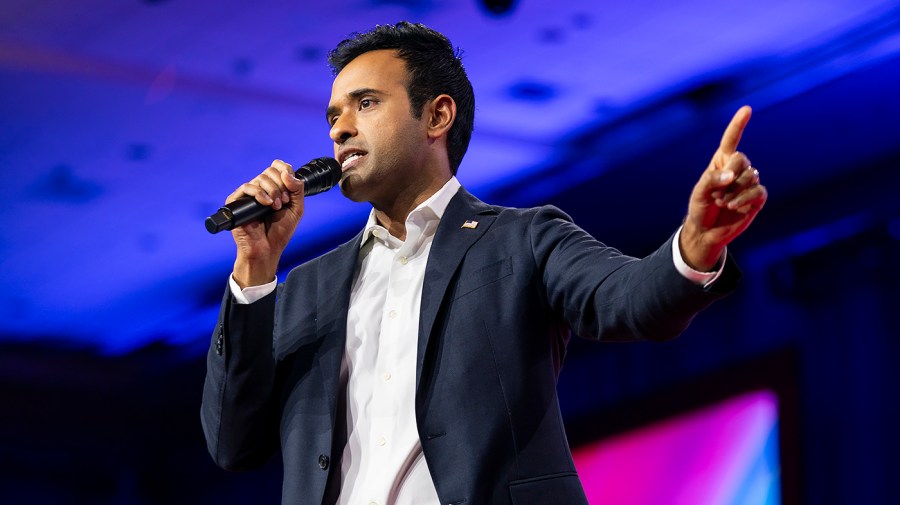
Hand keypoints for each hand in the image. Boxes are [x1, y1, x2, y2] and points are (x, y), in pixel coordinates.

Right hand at [228, 160, 304, 287]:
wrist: (267, 249)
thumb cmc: (280, 232)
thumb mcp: (297, 208)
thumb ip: (297, 188)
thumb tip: (286, 172)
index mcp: (273, 188)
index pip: (278, 168)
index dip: (286, 172)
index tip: (290, 189)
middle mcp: (260, 189)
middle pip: (270, 172)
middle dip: (281, 186)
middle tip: (283, 203)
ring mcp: (248, 195)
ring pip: (260, 178)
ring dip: (273, 191)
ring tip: (276, 207)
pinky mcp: (236, 202)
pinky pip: (246, 187)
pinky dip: (259, 193)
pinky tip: (266, 204)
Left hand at [680, 106, 767, 270]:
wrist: (706, 231)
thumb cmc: (700, 208)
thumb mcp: (699, 192)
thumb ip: (712, 180)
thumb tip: (732, 175)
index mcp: (721, 162)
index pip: (731, 139)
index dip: (738, 124)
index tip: (747, 109)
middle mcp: (737, 169)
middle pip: (742, 159)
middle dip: (730, 176)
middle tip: (717, 194)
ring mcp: (748, 183)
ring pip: (751, 176)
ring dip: (734, 192)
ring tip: (722, 203)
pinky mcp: (757, 198)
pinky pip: (758, 191)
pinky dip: (744, 199)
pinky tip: (734, 207)